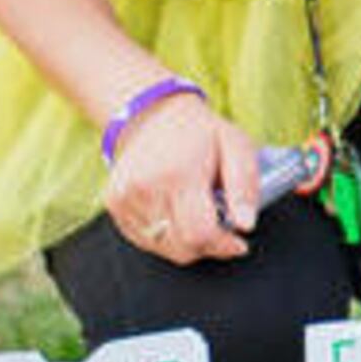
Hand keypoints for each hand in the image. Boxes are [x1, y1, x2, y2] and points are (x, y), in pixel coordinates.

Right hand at [102, 88, 262, 264]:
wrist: (153, 114)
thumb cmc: (200, 133)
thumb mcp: (236, 146)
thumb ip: (245, 187)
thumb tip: (246, 225)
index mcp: (179, 173)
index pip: (199, 233)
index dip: (223, 246)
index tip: (237, 243)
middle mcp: (146, 187)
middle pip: (182, 247)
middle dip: (208, 245)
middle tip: (220, 225)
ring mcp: (125, 197)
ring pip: (164, 247)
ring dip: (187, 241)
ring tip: (196, 212)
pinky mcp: (114, 203)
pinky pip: (145, 239)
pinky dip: (166, 235)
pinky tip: (175, 211)